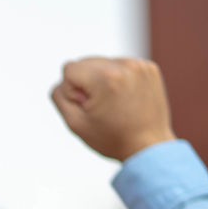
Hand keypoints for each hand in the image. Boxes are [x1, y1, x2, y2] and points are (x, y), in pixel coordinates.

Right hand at [50, 57, 174, 160]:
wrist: (148, 146)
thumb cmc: (112, 139)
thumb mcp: (74, 123)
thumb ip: (59, 96)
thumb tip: (63, 80)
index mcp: (105, 78)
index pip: (69, 69)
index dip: (72, 92)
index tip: (88, 108)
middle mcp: (124, 65)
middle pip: (86, 62)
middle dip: (87, 84)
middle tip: (103, 108)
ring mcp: (139, 65)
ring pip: (103, 63)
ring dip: (102, 81)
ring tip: (115, 104)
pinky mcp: (149, 68)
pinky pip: (121, 66)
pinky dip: (118, 80)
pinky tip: (126, 98)